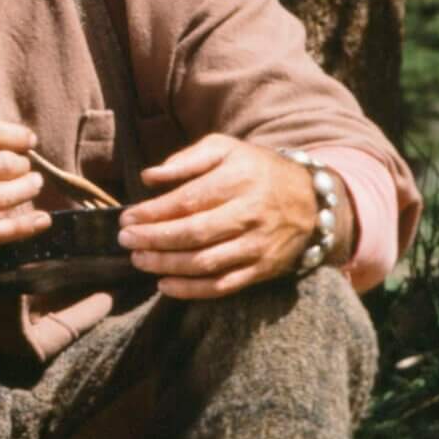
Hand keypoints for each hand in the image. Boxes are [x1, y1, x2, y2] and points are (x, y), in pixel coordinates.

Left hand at [116, 134, 344, 298]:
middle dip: (153, 239)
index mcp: (239, 180)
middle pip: (193, 233)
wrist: (312, 200)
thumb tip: (149, 176)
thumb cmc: (256, 170)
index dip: (153, 212)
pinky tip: (164, 284)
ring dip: (166, 265)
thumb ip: (187, 159)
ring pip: (205, 262)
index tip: (127, 218)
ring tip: (138, 259)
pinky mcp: (262, 269)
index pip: (187, 201)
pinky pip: (223, 285)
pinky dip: (191, 290)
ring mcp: (258, 245)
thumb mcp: (226, 149)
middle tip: (126, 240)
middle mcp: (250, 214)